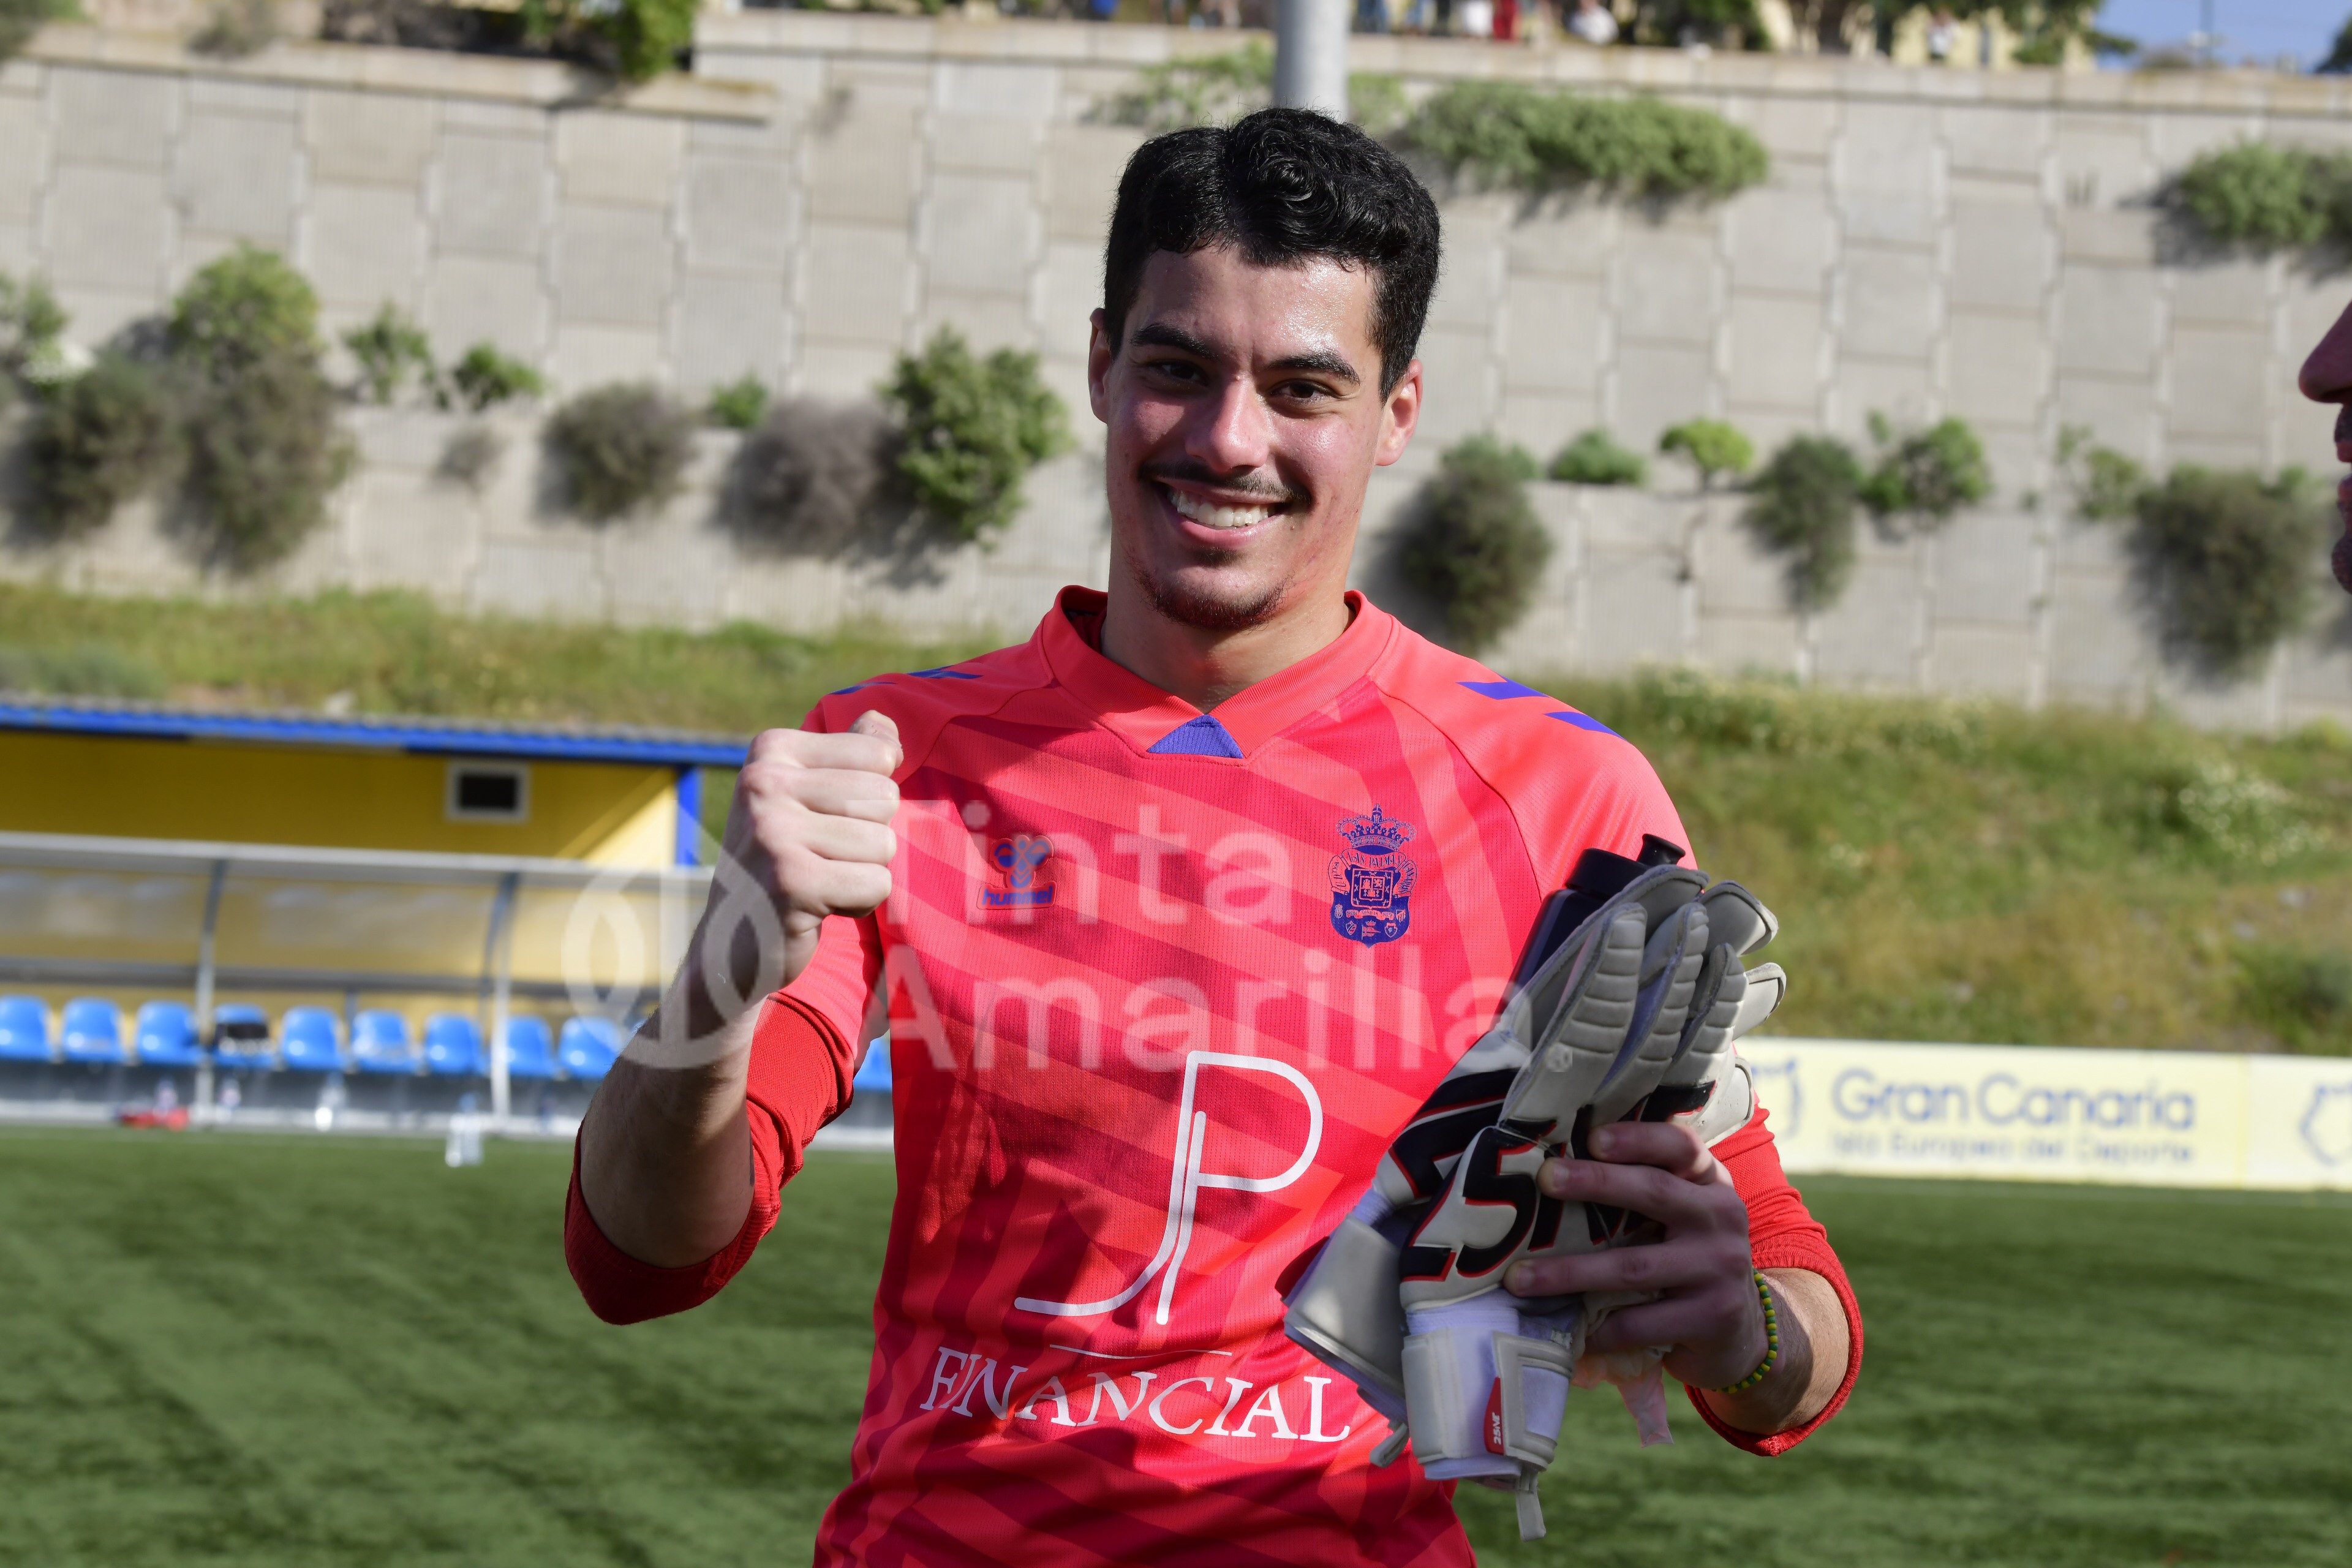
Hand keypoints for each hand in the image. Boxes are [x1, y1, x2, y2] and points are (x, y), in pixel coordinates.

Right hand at [678, 711, 901, 1041]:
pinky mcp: (791, 882)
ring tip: (818, 880)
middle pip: (884, 798)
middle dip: (869, 837)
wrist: (733, 941)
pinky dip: (858, 903)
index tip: (824, 819)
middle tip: (822, 857)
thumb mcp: (805, 794)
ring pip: (883, 843)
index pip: (878, 753)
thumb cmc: (783, 859)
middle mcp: (764, 783)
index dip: (870, 796)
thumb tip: (883, 721)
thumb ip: (848, 754)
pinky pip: (876, 884)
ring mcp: (773, 832)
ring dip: (862, 873)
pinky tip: (818, 906)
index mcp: (771, 750)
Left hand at [1501, 1121, 1766, 1391]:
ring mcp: (1721, 1268)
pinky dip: (1599, 1327)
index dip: (1638, 1138)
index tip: (1592, 1138)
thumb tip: (1550, 1170)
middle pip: (1655, 1192)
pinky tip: (1566, 1330)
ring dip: (1570, 1272)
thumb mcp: (1682, 1214)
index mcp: (1710, 1181)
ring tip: (1519, 1278)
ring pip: (1633, 1267)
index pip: (1681, 1146)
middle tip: (1545, 1179)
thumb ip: (1642, 1189)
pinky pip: (1641, 1323)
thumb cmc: (1688, 1256)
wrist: (1744, 1329)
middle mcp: (1721, 1217)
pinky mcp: (1713, 1317)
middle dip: (1595, 1184)